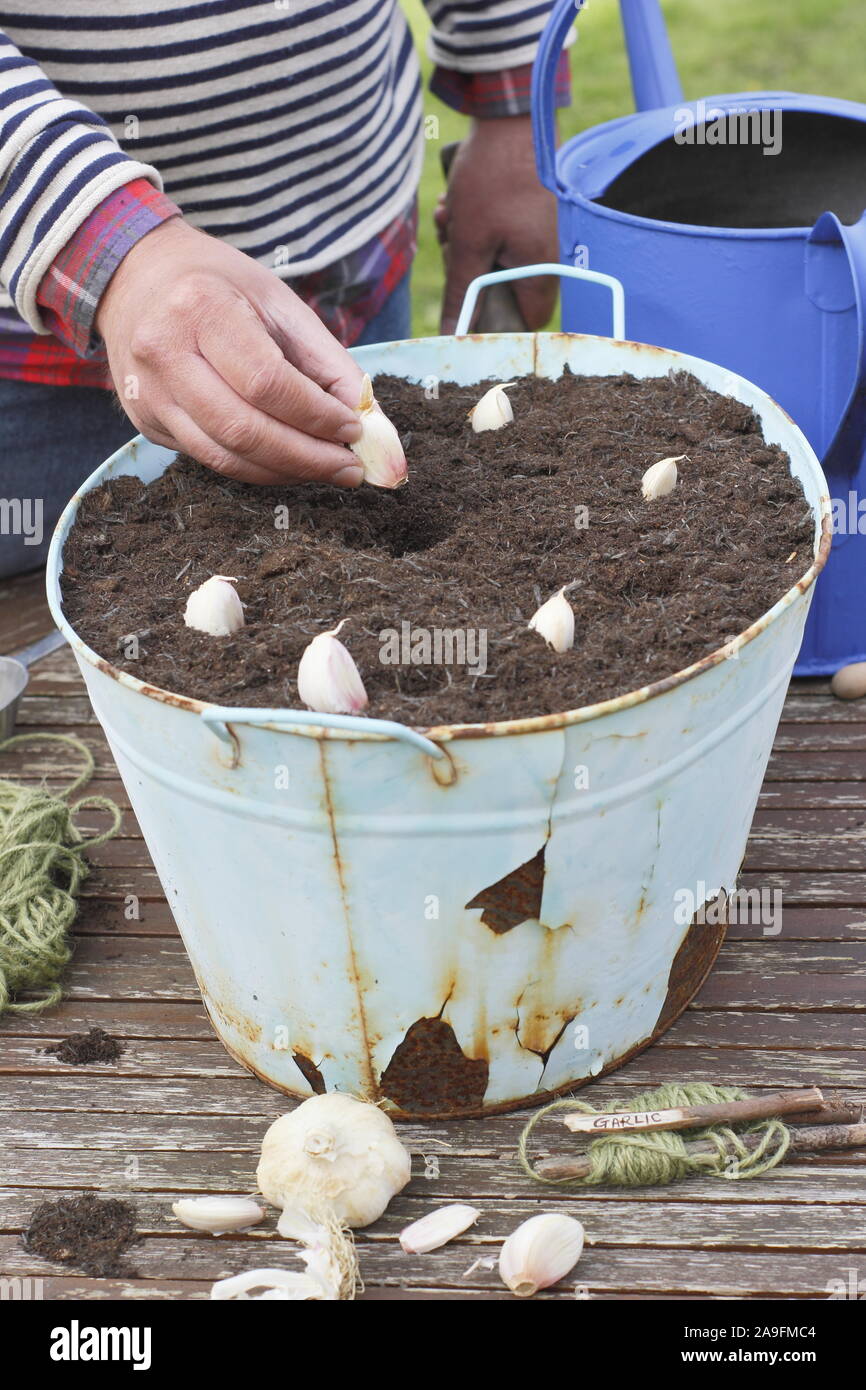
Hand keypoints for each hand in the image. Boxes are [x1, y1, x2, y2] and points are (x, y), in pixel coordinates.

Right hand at [96, 218, 364, 485]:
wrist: (137, 276)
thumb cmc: (219, 285)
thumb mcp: (279, 302)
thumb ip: (327, 361)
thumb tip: (368, 420)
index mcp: (200, 309)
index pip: (267, 382)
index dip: (316, 415)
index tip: (355, 429)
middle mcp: (163, 353)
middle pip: (244, 430)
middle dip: (307, 458)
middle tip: (350, 468)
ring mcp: (148, 393)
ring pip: (224, 457)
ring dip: (284, 472)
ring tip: (327, 470)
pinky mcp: (145, 421)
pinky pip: (209, 459)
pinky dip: (256, 469)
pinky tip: (288, 464)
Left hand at [438, 114, 558, 333]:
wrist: (509, 115)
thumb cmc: (493, 179)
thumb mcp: (468, 242)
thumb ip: (461, 293)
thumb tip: (451, 336)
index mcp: (544, 269)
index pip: (525, 320)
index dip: (493, 316)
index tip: (466, 299)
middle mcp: (552, 254)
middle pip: (506, 287)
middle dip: (470, 271)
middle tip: (447, 243)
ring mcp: (544, 232)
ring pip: (499, 258)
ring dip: (468, 244)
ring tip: (448, 215)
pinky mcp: (534, 213)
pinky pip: (503, 234)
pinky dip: (479, 225)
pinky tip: (459, 204)